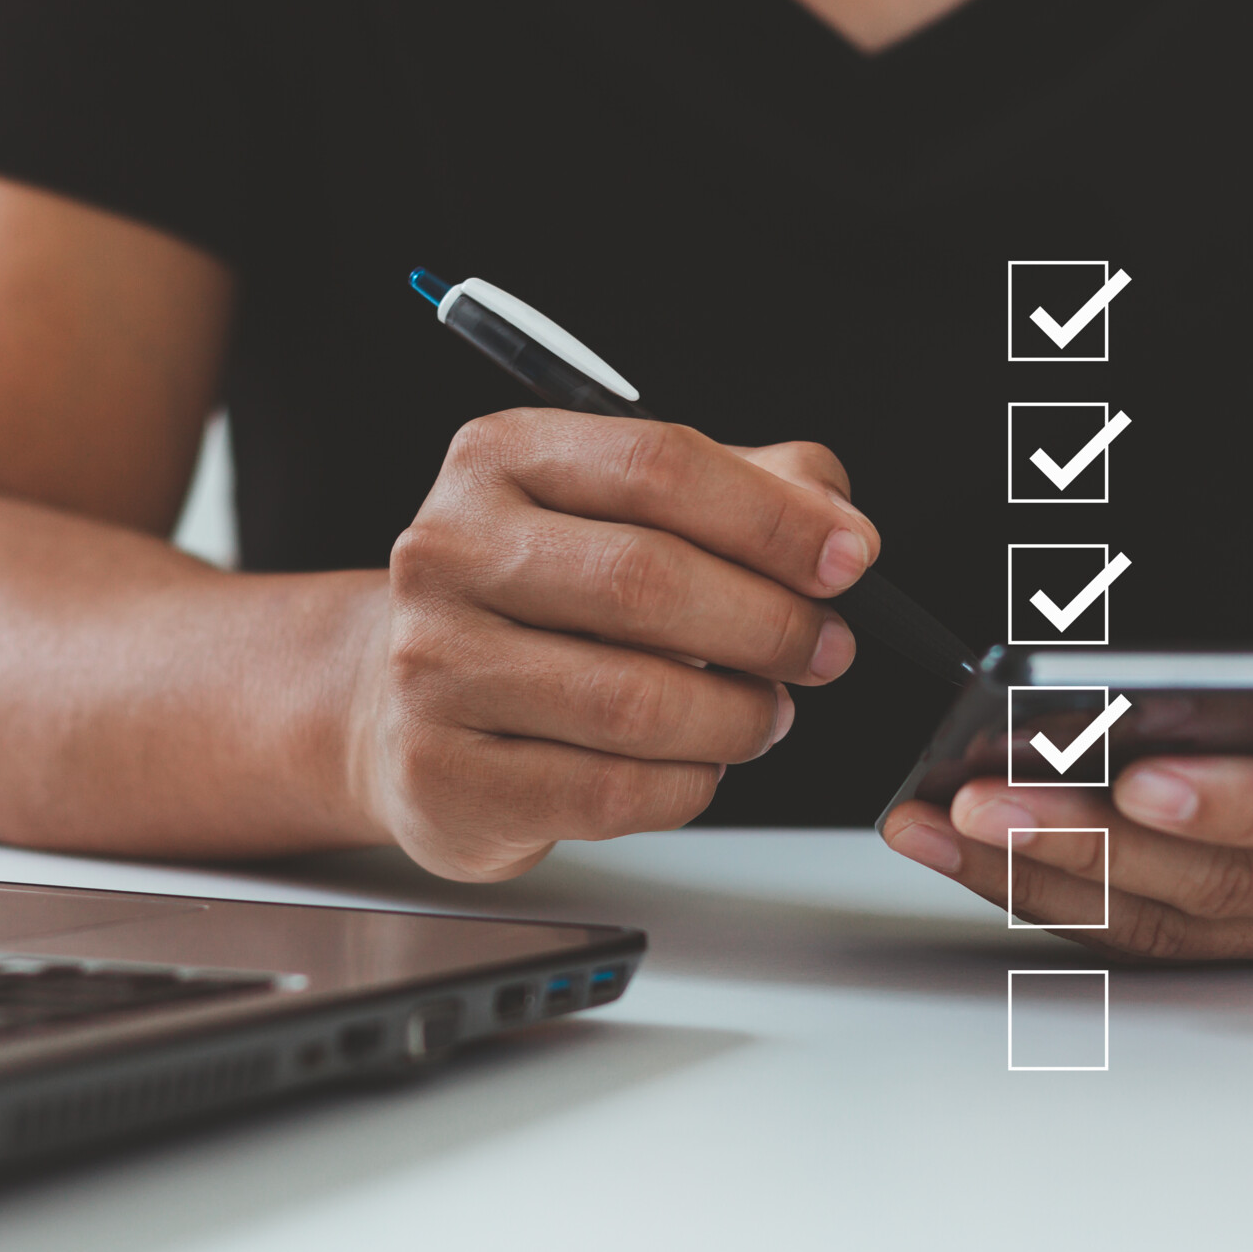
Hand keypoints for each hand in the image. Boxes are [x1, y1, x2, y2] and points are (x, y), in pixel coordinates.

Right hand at [356, 409, 879, 880]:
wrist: (402, 706)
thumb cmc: (543, 604)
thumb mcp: (633, 512)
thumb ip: (749, 491)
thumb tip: (840, 528)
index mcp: (501, 458)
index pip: (656, 463)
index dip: (773, 517)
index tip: (851, 562)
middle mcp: (447, 552)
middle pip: (647, 581)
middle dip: (768, 624)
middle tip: (823, 651)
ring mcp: (431, 668)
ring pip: (634, 703)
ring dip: (735, 717)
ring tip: (763, 714)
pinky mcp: (444, 775)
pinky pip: (609, 793)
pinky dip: (685, 785)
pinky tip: (693, 764)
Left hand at [881, 501, 1252, 964]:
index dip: (1243, 804)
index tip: (1142, 778)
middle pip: (1228, 881)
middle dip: (1092, 843)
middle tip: (983, 800)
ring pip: (1172, 916)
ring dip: (1045, 877)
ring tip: (940, 824)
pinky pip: (1154, 925)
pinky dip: (1056, 894)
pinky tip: (970, 851)